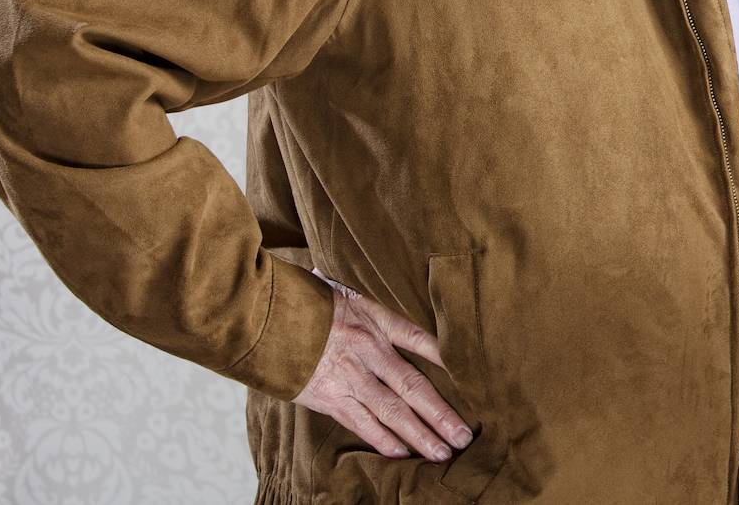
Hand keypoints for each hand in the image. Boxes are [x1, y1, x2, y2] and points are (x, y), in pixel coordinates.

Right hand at [293, 283, 474, 462]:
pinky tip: (403, 453)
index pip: (420, 338)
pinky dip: (383, 440)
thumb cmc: (307, 301)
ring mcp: (349, 377)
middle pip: (413, 386)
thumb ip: (368, 295)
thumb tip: (391, 285)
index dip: (447, 357)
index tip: (474, 374)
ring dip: (419, 434)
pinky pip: (361, 423)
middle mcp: (368, 351)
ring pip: (392, 412)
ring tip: (443, 452)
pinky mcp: (329, 397)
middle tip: (464, 435)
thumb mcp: (345, 287)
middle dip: (441, 413)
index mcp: (376, 320)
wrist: (264, 320)